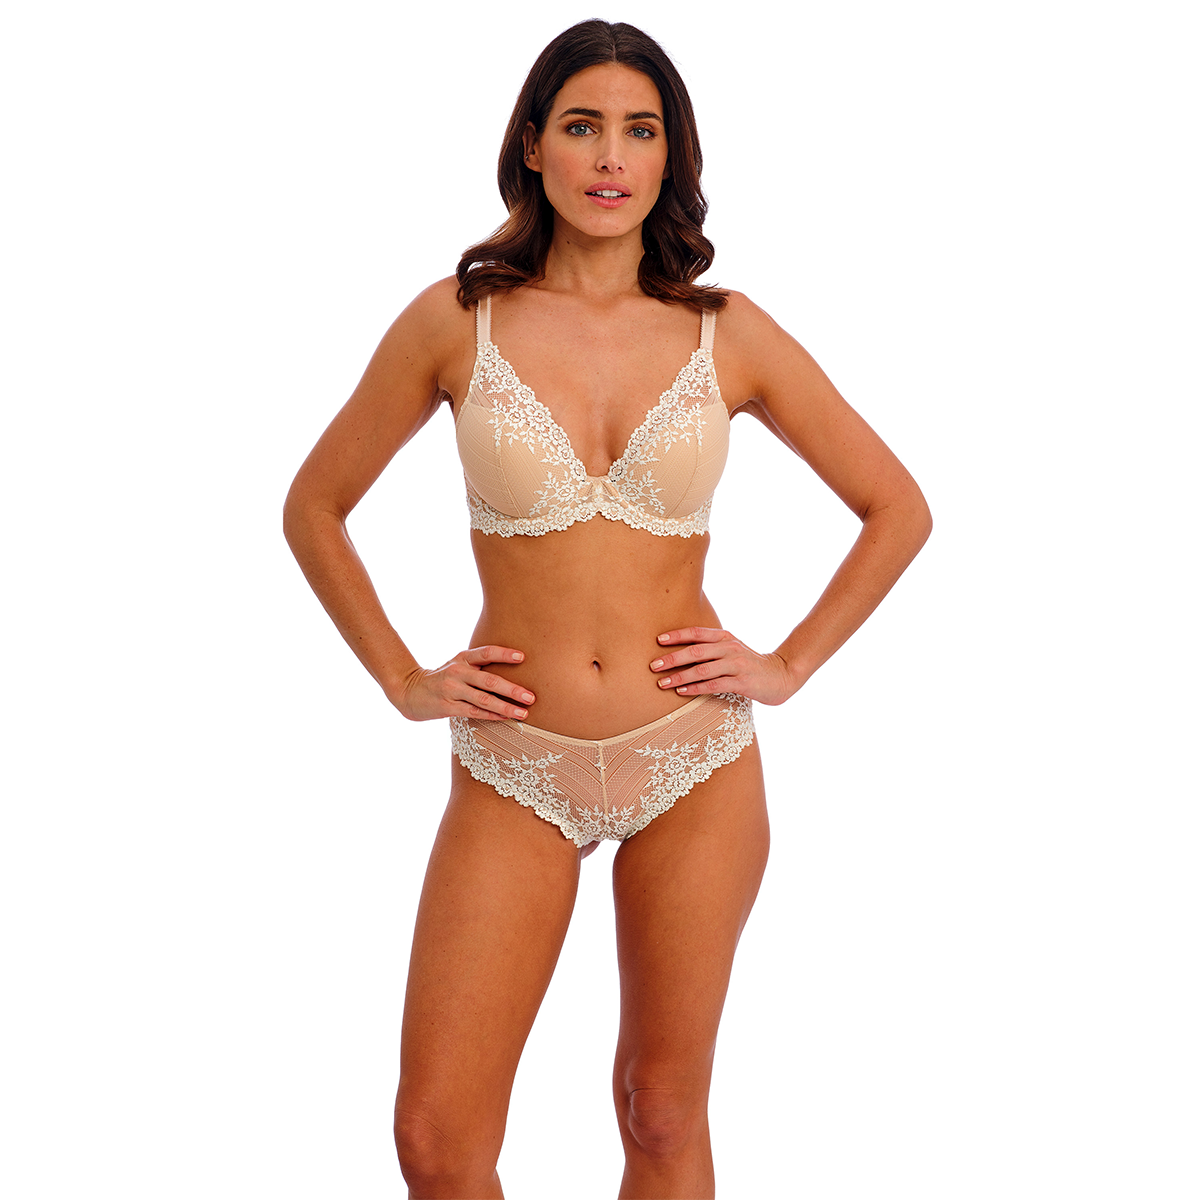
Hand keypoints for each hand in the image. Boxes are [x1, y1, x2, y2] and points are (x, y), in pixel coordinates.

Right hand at [391, 645, 535, 721]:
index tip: (523, 657)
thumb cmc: (444, 678)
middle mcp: (458, 671)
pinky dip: (491, 715)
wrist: (410, 691)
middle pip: (489, 679)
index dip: (504, 654)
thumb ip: (480, 666)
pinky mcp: (447, 706)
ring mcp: (452, 689)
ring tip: (524, 713)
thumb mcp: (458, 665)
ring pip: (484, 699)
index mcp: (463, 658)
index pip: (486, 652)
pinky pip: (474, 712)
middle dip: (512, 689)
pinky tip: (505, 718)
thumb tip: (514, 671)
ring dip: (506, 707)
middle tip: (531, 697)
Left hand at [650, 627, 797, 705]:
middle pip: (696, 651)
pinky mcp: (742, 682)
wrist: (780, 675)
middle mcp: (730, 648)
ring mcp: (736, 665)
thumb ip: (711, 648)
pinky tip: (682, 692)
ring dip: (680, 676)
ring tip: (662, 683)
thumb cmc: (749, 663)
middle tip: (653, 665)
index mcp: (725, 637)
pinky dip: (695, 688)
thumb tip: (680, 651)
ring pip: (702, 669)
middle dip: (672, 658)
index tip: (658, 640)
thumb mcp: (731, 649)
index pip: (697, 633)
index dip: (677, 635)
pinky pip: (714, 685)